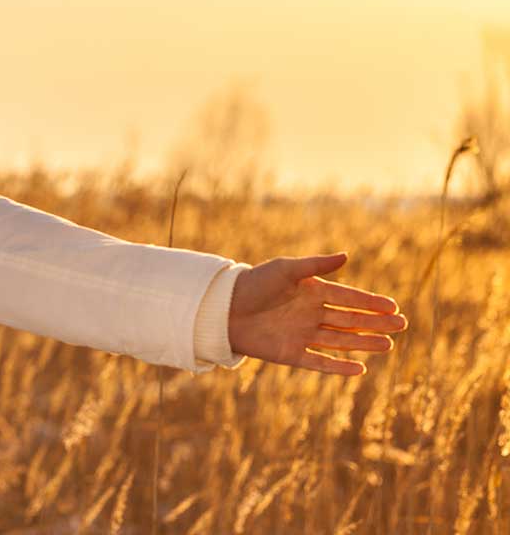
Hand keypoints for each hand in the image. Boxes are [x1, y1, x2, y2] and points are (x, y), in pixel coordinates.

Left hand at [227, 252, 407, 375]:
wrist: (223, 308)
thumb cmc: (253, 283)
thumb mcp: (285, 269)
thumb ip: (315, 265)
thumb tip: (346, 256)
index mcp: (312, 292)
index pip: (348, 298)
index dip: (371, 302)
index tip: (393, 307)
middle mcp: (311, 314)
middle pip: (350, 320)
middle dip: (376, 323)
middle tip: (402, 326)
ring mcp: (303, 335)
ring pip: (340, 341)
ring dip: (364, 343)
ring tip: (389, 345)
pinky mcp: (291, 353)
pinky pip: (319, 362)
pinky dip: (338, 366)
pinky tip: (360, 369)